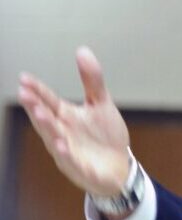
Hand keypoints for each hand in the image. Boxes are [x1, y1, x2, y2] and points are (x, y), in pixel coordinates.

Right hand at [18, 47, 130, 197]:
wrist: (120, 166)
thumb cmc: (105, 136)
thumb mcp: (101, 103)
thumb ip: (91, 80)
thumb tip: (82, 50)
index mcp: (66, 117)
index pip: (48, 101)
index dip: (37, 90)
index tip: (24, 78)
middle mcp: (63, 133)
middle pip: (46, 119)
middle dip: (36, 107)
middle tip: (25, 94)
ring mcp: (69, 152)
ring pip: (54, 139)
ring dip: (47, 128)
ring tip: (41, 113)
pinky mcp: (81, 169)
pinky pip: (72, 162)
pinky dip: (66, 154)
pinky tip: (62, 145)